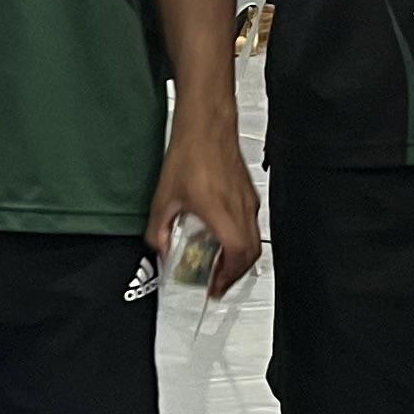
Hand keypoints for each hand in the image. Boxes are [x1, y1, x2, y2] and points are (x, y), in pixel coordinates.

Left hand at [149, 127, 260, 297]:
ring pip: (254, 240)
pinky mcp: (248, 192)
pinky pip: (251, 224)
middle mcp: (241, 209)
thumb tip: (159, 248)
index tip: (214, 288)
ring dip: (238, 258)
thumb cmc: (191, 153)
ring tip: (219, 265)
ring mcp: (248, 200)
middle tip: (217, 283)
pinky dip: (240, 239)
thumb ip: (159, 229)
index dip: (227, 278)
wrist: (206, 124)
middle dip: (234, 274)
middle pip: (250, 254)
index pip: (236, 257)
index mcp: (222, 214)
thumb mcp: (164, 197)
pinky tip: (221, 237)